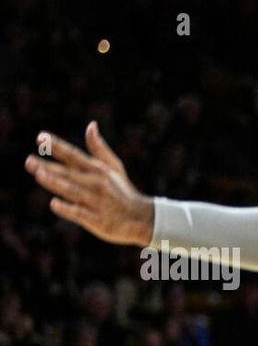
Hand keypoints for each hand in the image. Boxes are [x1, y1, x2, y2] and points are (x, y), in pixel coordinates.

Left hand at [26, 122, 154, 245]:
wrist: (141, 218)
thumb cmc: (122, 191)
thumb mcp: (114, 167)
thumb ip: (98, 148)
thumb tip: (91, 125)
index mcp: (98, 170)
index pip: (74, 155)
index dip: (57, 146)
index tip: (40, 138)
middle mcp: (97, 184)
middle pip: (69, 173)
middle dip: (49, 166)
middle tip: (29, 160)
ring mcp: (97, 202)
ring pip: (73, 191)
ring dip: (56, 183)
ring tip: (39, 175)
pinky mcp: (97, 220)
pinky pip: (80, 213)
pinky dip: (68, 209)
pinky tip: (54, 203)